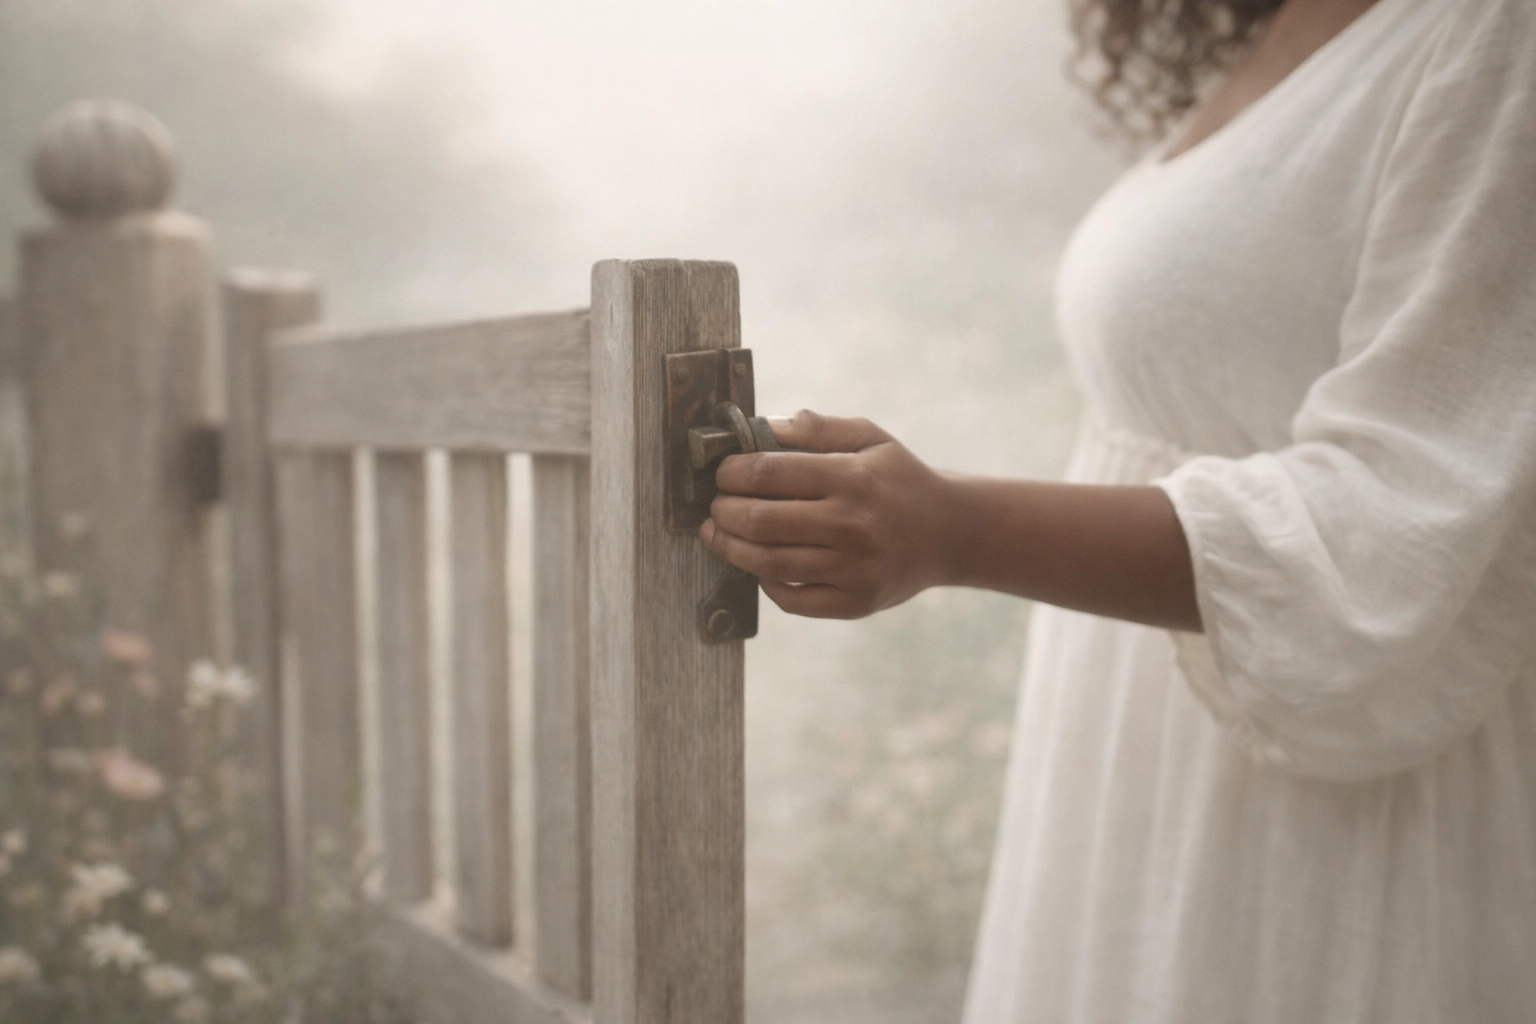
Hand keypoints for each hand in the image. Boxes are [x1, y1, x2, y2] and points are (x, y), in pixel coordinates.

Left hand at [698, 409, 958, 618]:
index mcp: (852, 478)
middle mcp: (852, 525)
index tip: (721, 472)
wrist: (950, 533)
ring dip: (731, 547)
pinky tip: (757, 565)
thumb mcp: (869, 438)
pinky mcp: (854, 602)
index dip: (731, 472)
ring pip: (768, 563)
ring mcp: (853, 569)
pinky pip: (792, 599)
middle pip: (760, 521)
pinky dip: (764, 583)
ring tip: (717, 533)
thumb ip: (815, 429)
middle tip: (715, 505)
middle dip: (723, 511)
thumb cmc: (900, 480)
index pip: (769, 473)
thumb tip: (759, 427)